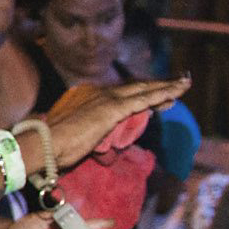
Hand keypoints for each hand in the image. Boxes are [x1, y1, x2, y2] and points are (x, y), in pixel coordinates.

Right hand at [40, 76, 190, 172]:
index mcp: (88, 97)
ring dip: (166, 88)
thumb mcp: (76, 135)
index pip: (121, 93)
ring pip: (143, 90)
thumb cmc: (53, 145)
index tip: (155, 94)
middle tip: (178, 83)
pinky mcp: (113, 109)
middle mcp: (98, 93)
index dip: (140, 92)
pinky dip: (161, 95)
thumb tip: (100, 137)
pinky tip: (176, 94)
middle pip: (135, 87)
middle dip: (158, 85)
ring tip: (183, 85)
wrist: (44, 144)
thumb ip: (92, 132)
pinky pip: (144, 100)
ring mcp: (106, 99)